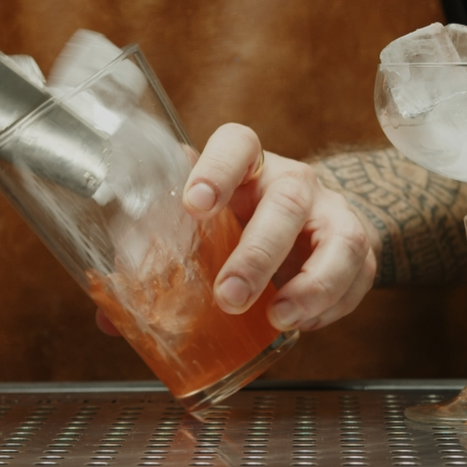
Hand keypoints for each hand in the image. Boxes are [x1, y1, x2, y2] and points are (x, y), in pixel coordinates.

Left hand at [97, 123, 378, 336]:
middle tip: (229, 296)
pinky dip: (329, 305)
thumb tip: (109, 316)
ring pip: (335, 238)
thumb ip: (161, 263)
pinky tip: (302, 323)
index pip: (237, 143)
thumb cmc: (244, 224)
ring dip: (308, 285)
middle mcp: (292, 182)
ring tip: (277, 318)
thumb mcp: (206, 230)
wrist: (312, 224)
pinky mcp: (357, 249)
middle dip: (257, 252)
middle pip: (285, 201)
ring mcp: (330, 213)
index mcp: (247, 166)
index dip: (217, 169)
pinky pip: (354, 275)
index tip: (194, 204)